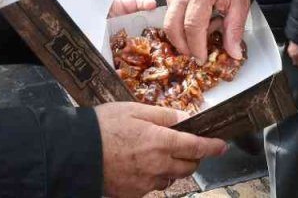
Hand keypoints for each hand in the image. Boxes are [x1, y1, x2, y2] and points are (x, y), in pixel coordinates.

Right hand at [96, 102, 225, 197]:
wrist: (76, 152)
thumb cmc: (103, 125)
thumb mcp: (134, 109)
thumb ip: (163, 115)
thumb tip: (185, 118)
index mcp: (160, 142)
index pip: (195, 147)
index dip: (212, 147)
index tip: (221, 146)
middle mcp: (157, 165)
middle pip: (188, 167)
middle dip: (192, 157)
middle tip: (186, 146)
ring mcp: (145, 183)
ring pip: (170, 178)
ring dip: (171, 168)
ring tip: (157, 155)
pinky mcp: (133, 194)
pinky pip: (151, 187)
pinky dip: (152, 178)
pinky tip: (139, 167)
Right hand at [164, 0, 248, 62]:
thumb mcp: (239, 4)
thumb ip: (234, 29)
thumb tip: (233, 54)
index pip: (192, 26)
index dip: (196, 47)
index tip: (203, 59)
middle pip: (173, 26)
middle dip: (183, 46)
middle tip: (195, 56)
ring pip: (168, 21)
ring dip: (180, 36)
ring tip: (196, 40)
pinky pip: (170, 12)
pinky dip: (179, 23)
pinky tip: (194, 23)